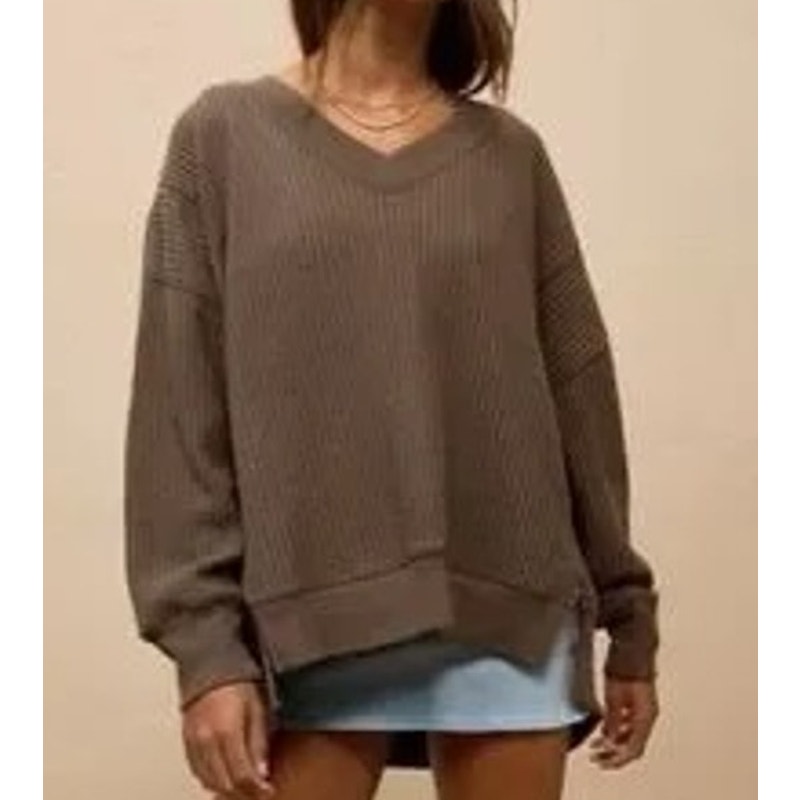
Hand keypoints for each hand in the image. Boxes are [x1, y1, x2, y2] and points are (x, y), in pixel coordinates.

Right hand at [181, 681, 275, 798]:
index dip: (256, 789)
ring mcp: (193, 742)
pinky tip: (223, 777)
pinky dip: (210, 779)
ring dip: (226, 789)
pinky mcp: (185, 741)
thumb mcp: (257, 708)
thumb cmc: (237, 681)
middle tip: (257, 792)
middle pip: (224, 784)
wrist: (209, 663)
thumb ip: (258, 743)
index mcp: (227, 732)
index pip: (241, 775)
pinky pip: (196, 771)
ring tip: (243, 787)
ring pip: (208, 781)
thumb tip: (262, 773)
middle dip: (242, 793)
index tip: (267, 791)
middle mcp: (206, 741)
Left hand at [588, 675, 658, 768]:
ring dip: (614, 742)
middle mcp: (648, 717)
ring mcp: (644, 710)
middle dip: (613, 753)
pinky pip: (629, 724)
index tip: (602, 762)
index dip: (616, 759)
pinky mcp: (639, 703)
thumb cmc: (624, 670)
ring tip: (596, 744)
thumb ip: (612, 721)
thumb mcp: (614, 698)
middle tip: (596, 756)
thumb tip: (609, 740)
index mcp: (645, 718)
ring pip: (631, 735)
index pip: (633, 749)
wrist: (631, 650)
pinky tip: (604, 729)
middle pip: (633, 745)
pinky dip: (617, 730)